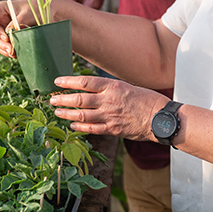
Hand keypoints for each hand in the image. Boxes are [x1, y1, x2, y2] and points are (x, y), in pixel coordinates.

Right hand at [0, 0, 38, 57]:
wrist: (47, 12)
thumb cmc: (36, 7)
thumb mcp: (29, 12)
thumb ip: (19, 20)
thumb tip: (9, 31)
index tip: (5, 37)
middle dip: (1, 43)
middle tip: (11, 49)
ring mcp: (2, 30)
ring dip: (5, 49)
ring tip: (15, 53)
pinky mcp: (9, 38)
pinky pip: (4, 47)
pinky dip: (9, 52)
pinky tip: (17, 54)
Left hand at [50, 76, 169, 139]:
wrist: (160, 118)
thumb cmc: (147, 100)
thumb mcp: (128, 87)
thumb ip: (111, 89)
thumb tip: (94, 89)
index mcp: (113, 86)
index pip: (85, 82)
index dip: (69, 82)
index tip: (57, 81)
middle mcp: (109, 100)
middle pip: (79, 99)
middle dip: (63, 99)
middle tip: (52, 99)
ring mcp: (109, 116)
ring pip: (82, 115)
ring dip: (66, 113)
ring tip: (57, 112)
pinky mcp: (112, 129)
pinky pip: (91, 128)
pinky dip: (79, 126)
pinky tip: (72, 124)